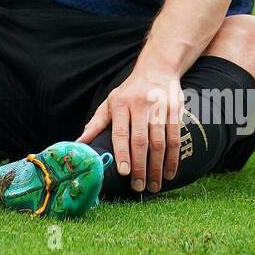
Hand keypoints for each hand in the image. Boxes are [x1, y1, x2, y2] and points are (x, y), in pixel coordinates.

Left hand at [77, 65, 183, 193]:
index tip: (123, 172)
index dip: (122, 153)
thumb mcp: (111, 102)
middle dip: (140, 166)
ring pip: (160, 142)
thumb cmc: (130, 91)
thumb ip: (97, 123)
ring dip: (157, 167)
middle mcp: (140, 105)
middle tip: (139, 187)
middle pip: (141, 140)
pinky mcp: (175, 110)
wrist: (157, 68)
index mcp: (121, 104)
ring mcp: (159, 108)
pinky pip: (174, 138)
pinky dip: (173, 158)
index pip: (120, 132)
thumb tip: (80, 143)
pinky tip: (169, 173)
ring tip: (154, 185)